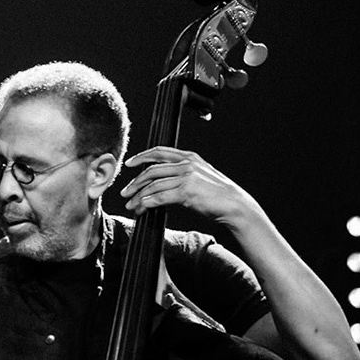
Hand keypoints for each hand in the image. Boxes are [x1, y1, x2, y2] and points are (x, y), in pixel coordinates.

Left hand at [120, 146, 260, 225]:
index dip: (141, 157)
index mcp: (189, 157)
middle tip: (125, 193)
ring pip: (153, 185)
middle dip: (135, 182)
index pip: (159, 152)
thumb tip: (159, 181)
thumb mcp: (200, 175)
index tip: (129, 163)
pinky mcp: (186, 191)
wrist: (235, 204)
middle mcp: (187, 164)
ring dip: (139, 197)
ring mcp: (187, 177)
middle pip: (151, 171)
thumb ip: (182, 172)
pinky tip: (142, 208)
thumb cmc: (217, 194)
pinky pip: (159, 197)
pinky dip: (147, 203)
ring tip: (132, 205)